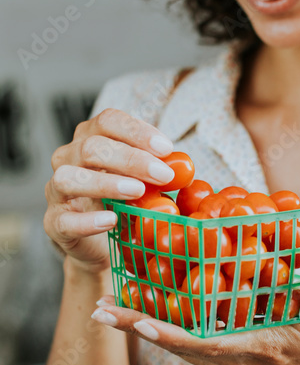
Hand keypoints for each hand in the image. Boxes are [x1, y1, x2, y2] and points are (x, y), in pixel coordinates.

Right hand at [44, 108, 175, 274]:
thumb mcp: (144, 181)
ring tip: (137, 192)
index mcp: (91, 138)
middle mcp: (68, 159)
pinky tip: (112, 220)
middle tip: (163, 175)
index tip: (166, 149)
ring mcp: (57, 191)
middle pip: (92, 147)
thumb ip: (158, 170)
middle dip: (131, 159)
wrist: (102, 243)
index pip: (108, 121)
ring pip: (68, 178)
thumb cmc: (124, 201)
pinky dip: (88, 220)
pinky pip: (64, 220)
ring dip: (106, 183)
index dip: (137, 131)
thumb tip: (181, 167)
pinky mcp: (54, 222)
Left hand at [90, 246, 299, 364]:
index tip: (130, 320)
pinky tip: (159, 317)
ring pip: (186, 353)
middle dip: (137, 328)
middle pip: (179, 349)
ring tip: (114, 311)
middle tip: (99, 307)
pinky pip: (201, 355)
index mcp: (259, 354)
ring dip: (151, 332)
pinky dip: (178, 336)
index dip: (165, 334)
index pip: (202, 346)